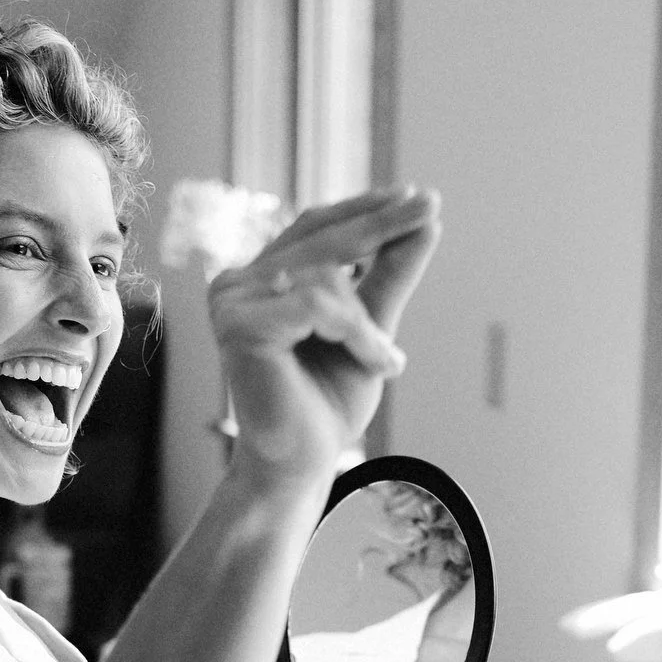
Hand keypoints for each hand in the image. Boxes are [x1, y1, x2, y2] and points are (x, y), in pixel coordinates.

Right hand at [209, 187, 441, 480]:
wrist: (302, 464)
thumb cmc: (327, 403)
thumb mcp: (369, 328)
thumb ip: (389, 276)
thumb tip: (427, 219)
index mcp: (258, 279)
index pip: (313, 228)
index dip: (362, 209)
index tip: (417, 196)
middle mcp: (236, 284)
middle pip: (320, 239)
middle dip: (381, 226)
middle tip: (430, 208)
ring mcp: (231, 302)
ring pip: (326, 276)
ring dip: (369, 322)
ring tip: (385, 362)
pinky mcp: (240, 327)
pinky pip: (320, 305)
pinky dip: (358, 333)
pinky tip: (375, 364)